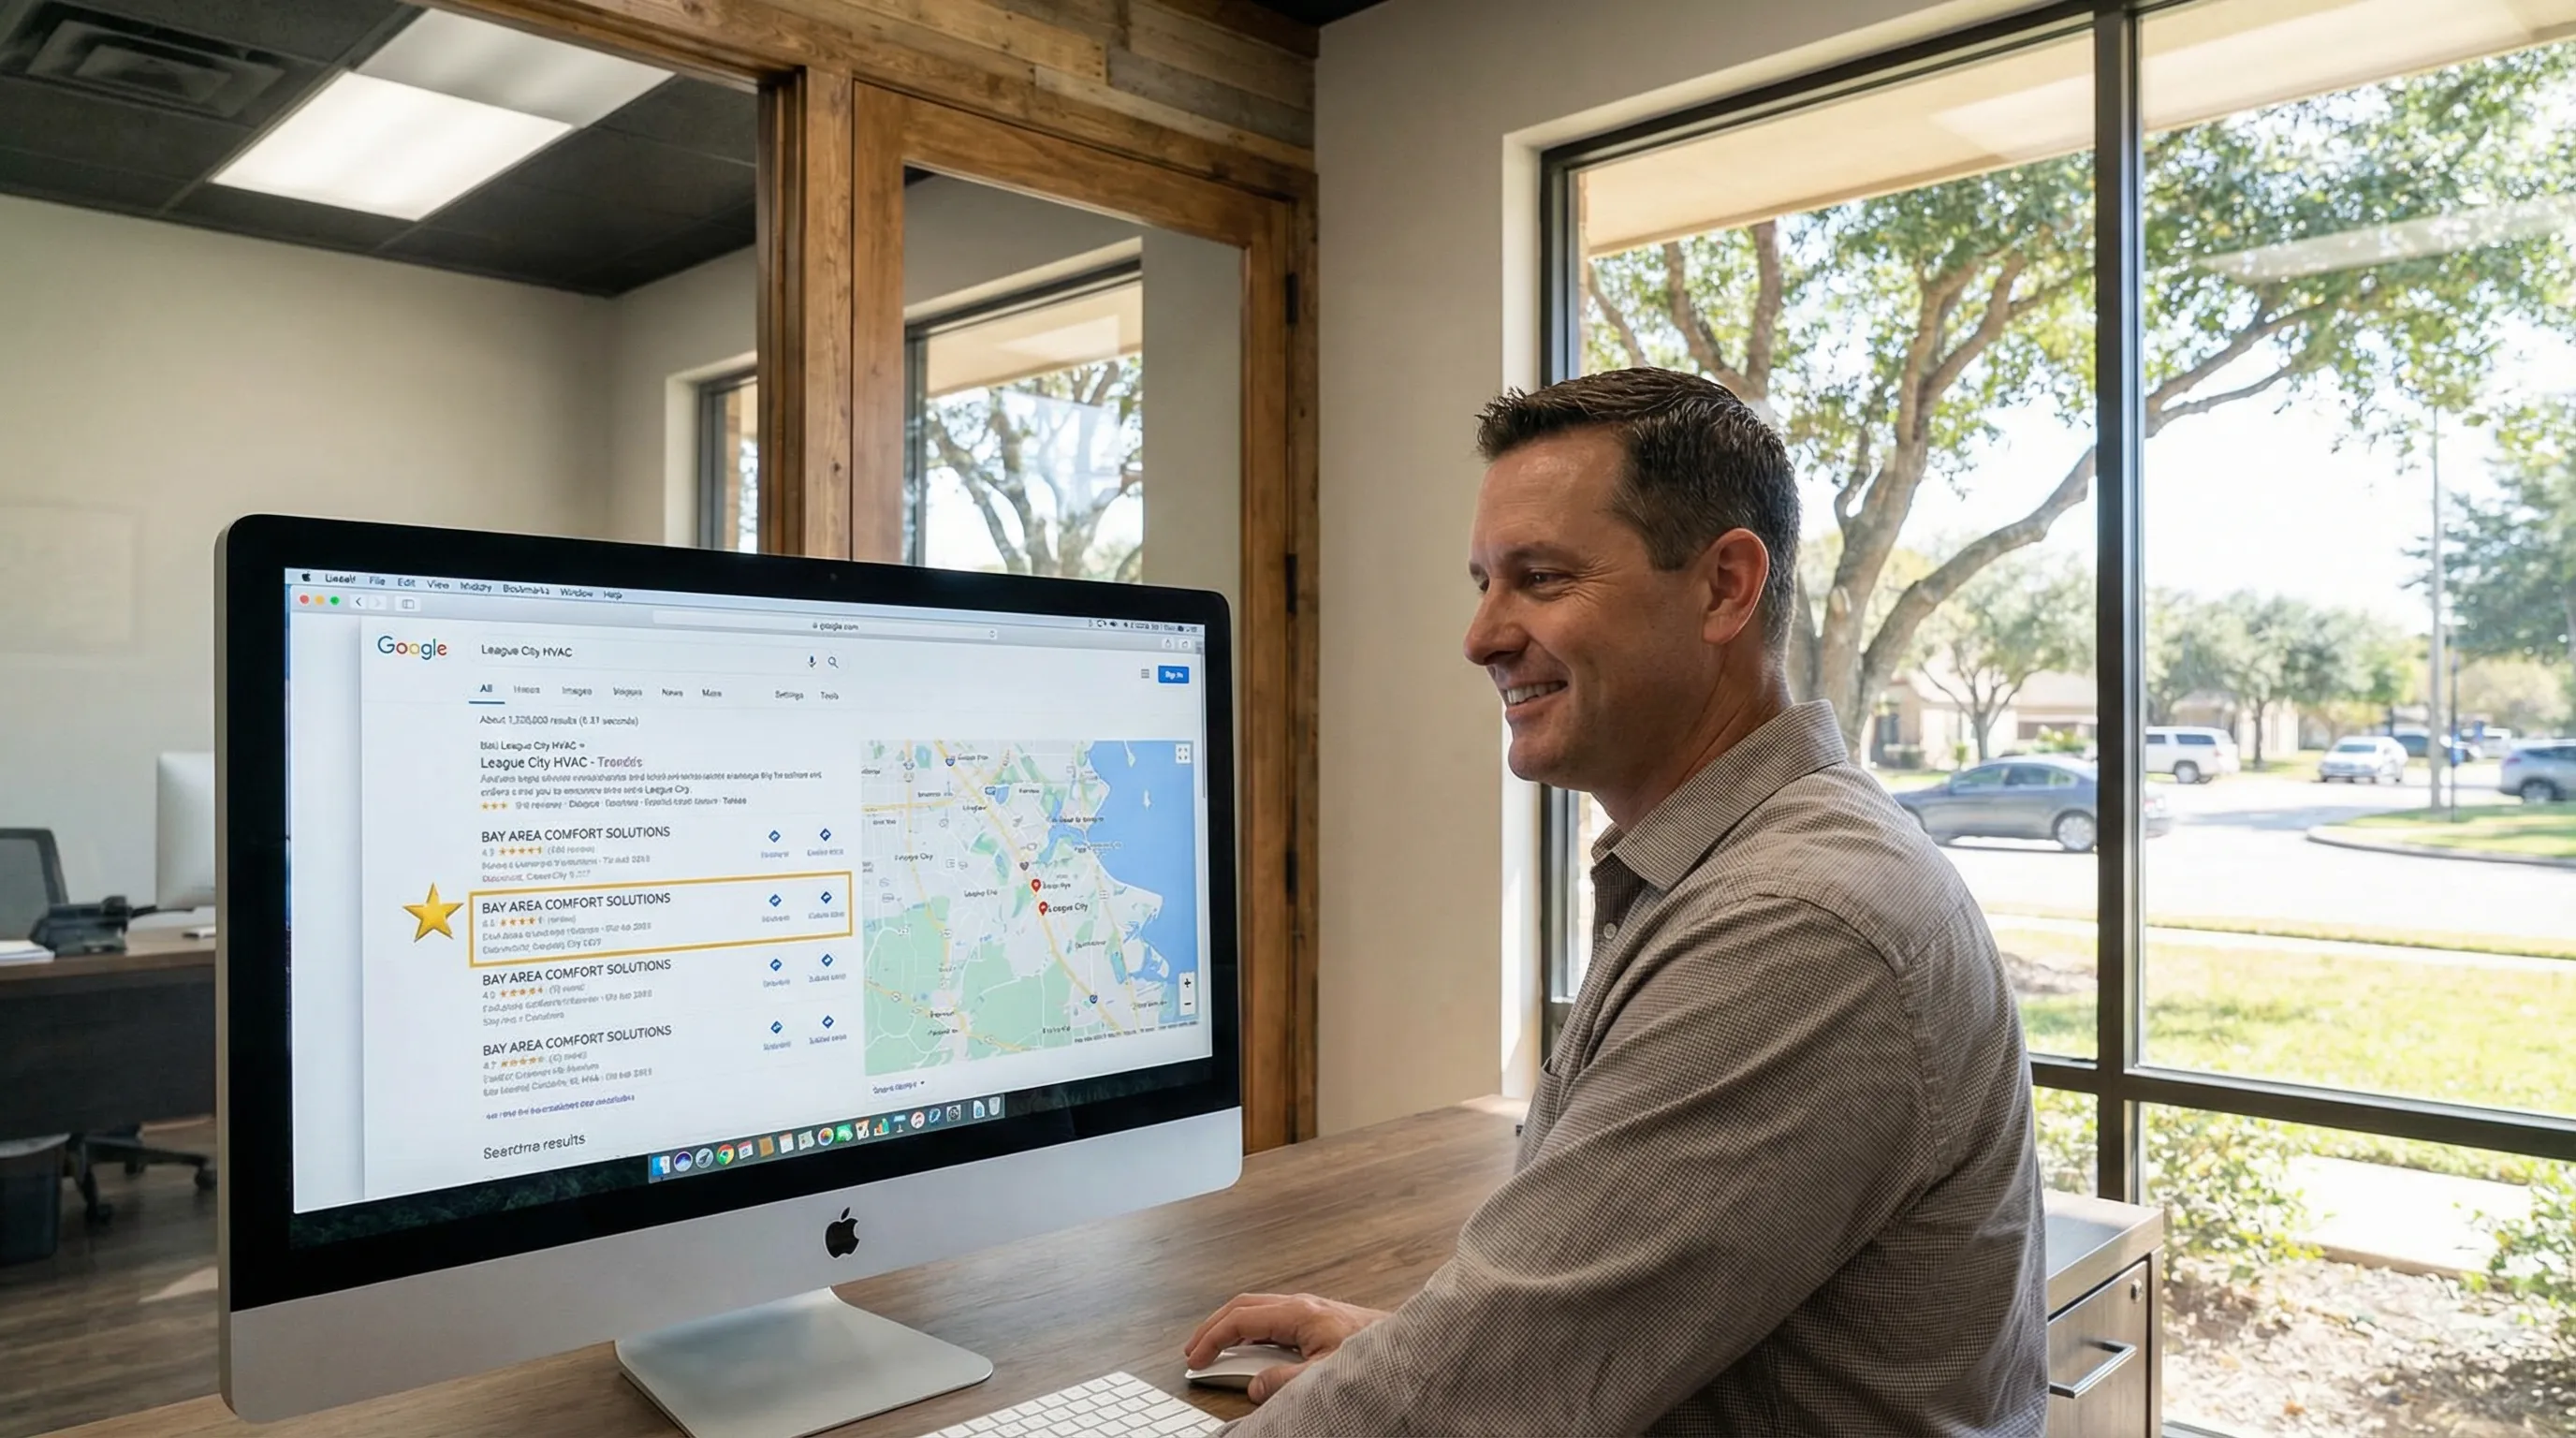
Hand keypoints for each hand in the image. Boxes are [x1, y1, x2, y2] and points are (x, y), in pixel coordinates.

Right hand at [1184, 1292, 1389, 1402]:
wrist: (1411, 1347)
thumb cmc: (1374, 1355)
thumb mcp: (1325, 1375)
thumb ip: (1285, 1382)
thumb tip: (1254, 1387)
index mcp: (1299, 1313)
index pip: (1240, 1319)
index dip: (1212, 1339)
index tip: (1195, 1360)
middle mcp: (1302, 1305)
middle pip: (1243, 1306)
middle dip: (1213, 1327)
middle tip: (1194, 1351)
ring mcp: (1311, 1309)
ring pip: (1258, 1310)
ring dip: (1233, 1328)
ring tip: (1216, 1351)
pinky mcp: (1320, 1319)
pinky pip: (1275, 1319)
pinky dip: (1253, 1332)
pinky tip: (1252, 1350)